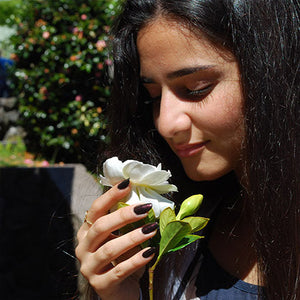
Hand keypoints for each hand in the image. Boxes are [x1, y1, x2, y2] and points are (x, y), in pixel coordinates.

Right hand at [75, 179, 156, 299]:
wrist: (120, 290)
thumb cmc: (121, 258)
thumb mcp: (121, 237)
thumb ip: (126, 223)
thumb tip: (143, 200)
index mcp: (87, 232)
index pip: (96, 210)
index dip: (110, 196)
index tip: (127, 183)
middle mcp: (83, 248)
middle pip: (100, 227)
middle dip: (123, 216)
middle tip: (144, 208)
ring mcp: (89, 268)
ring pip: (109, 249)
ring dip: (133, 237)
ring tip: (151, 229)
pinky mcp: (100, 285)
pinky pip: (119, 270)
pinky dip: (136, 260)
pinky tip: (150, 252)